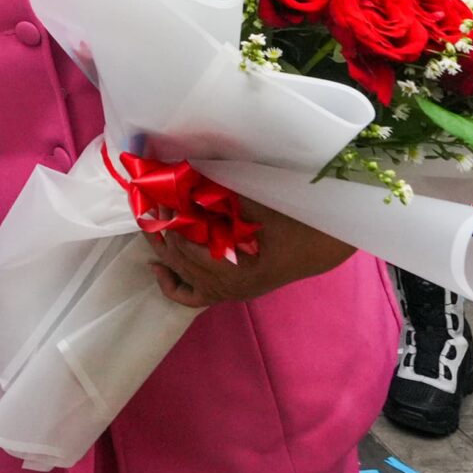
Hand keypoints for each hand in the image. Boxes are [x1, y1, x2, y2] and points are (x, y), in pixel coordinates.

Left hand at [144, 199, 353, 308]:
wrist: (321, 248)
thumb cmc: (298, 226)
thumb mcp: (262, 206)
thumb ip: (226, 195)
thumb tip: (190, 175)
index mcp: (237, 272)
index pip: (185, 247)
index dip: (170, 219)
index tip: (163, 193)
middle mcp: (228, 289)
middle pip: (179, 261)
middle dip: (162, 229)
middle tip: (152, 199)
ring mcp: (227, 293)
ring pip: (182, 278)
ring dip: (164, 249)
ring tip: (150, 223)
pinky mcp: (227, 291)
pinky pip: (191, 297)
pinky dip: (171, 284)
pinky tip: (156, 267)